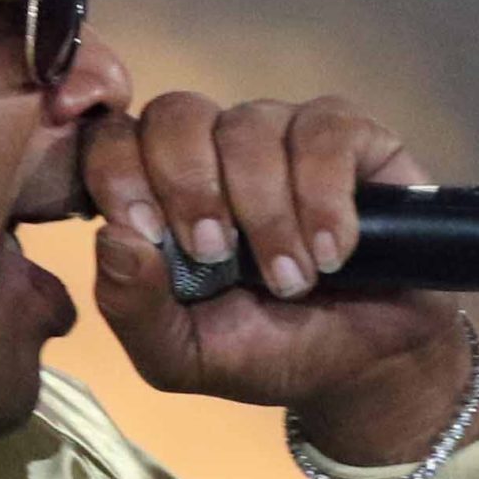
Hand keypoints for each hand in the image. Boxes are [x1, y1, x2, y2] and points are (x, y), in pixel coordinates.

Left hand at [82, 92, 470, 439]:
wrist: (367, 364)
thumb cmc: (267, 349)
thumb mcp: (184, 356)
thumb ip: (132, 308)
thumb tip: (111, 239)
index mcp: (158, 192)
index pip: (111, 140)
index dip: (118, 172)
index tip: (148, 233)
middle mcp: (214, 150)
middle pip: (175, 113)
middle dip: (189, 186)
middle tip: (217, 254)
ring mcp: (281, 134)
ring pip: (249, 126)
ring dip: (266, 213)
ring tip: (292, 281)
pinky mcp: (349, 135)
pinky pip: (323, 133)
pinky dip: (324, 198)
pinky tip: (334, 252)